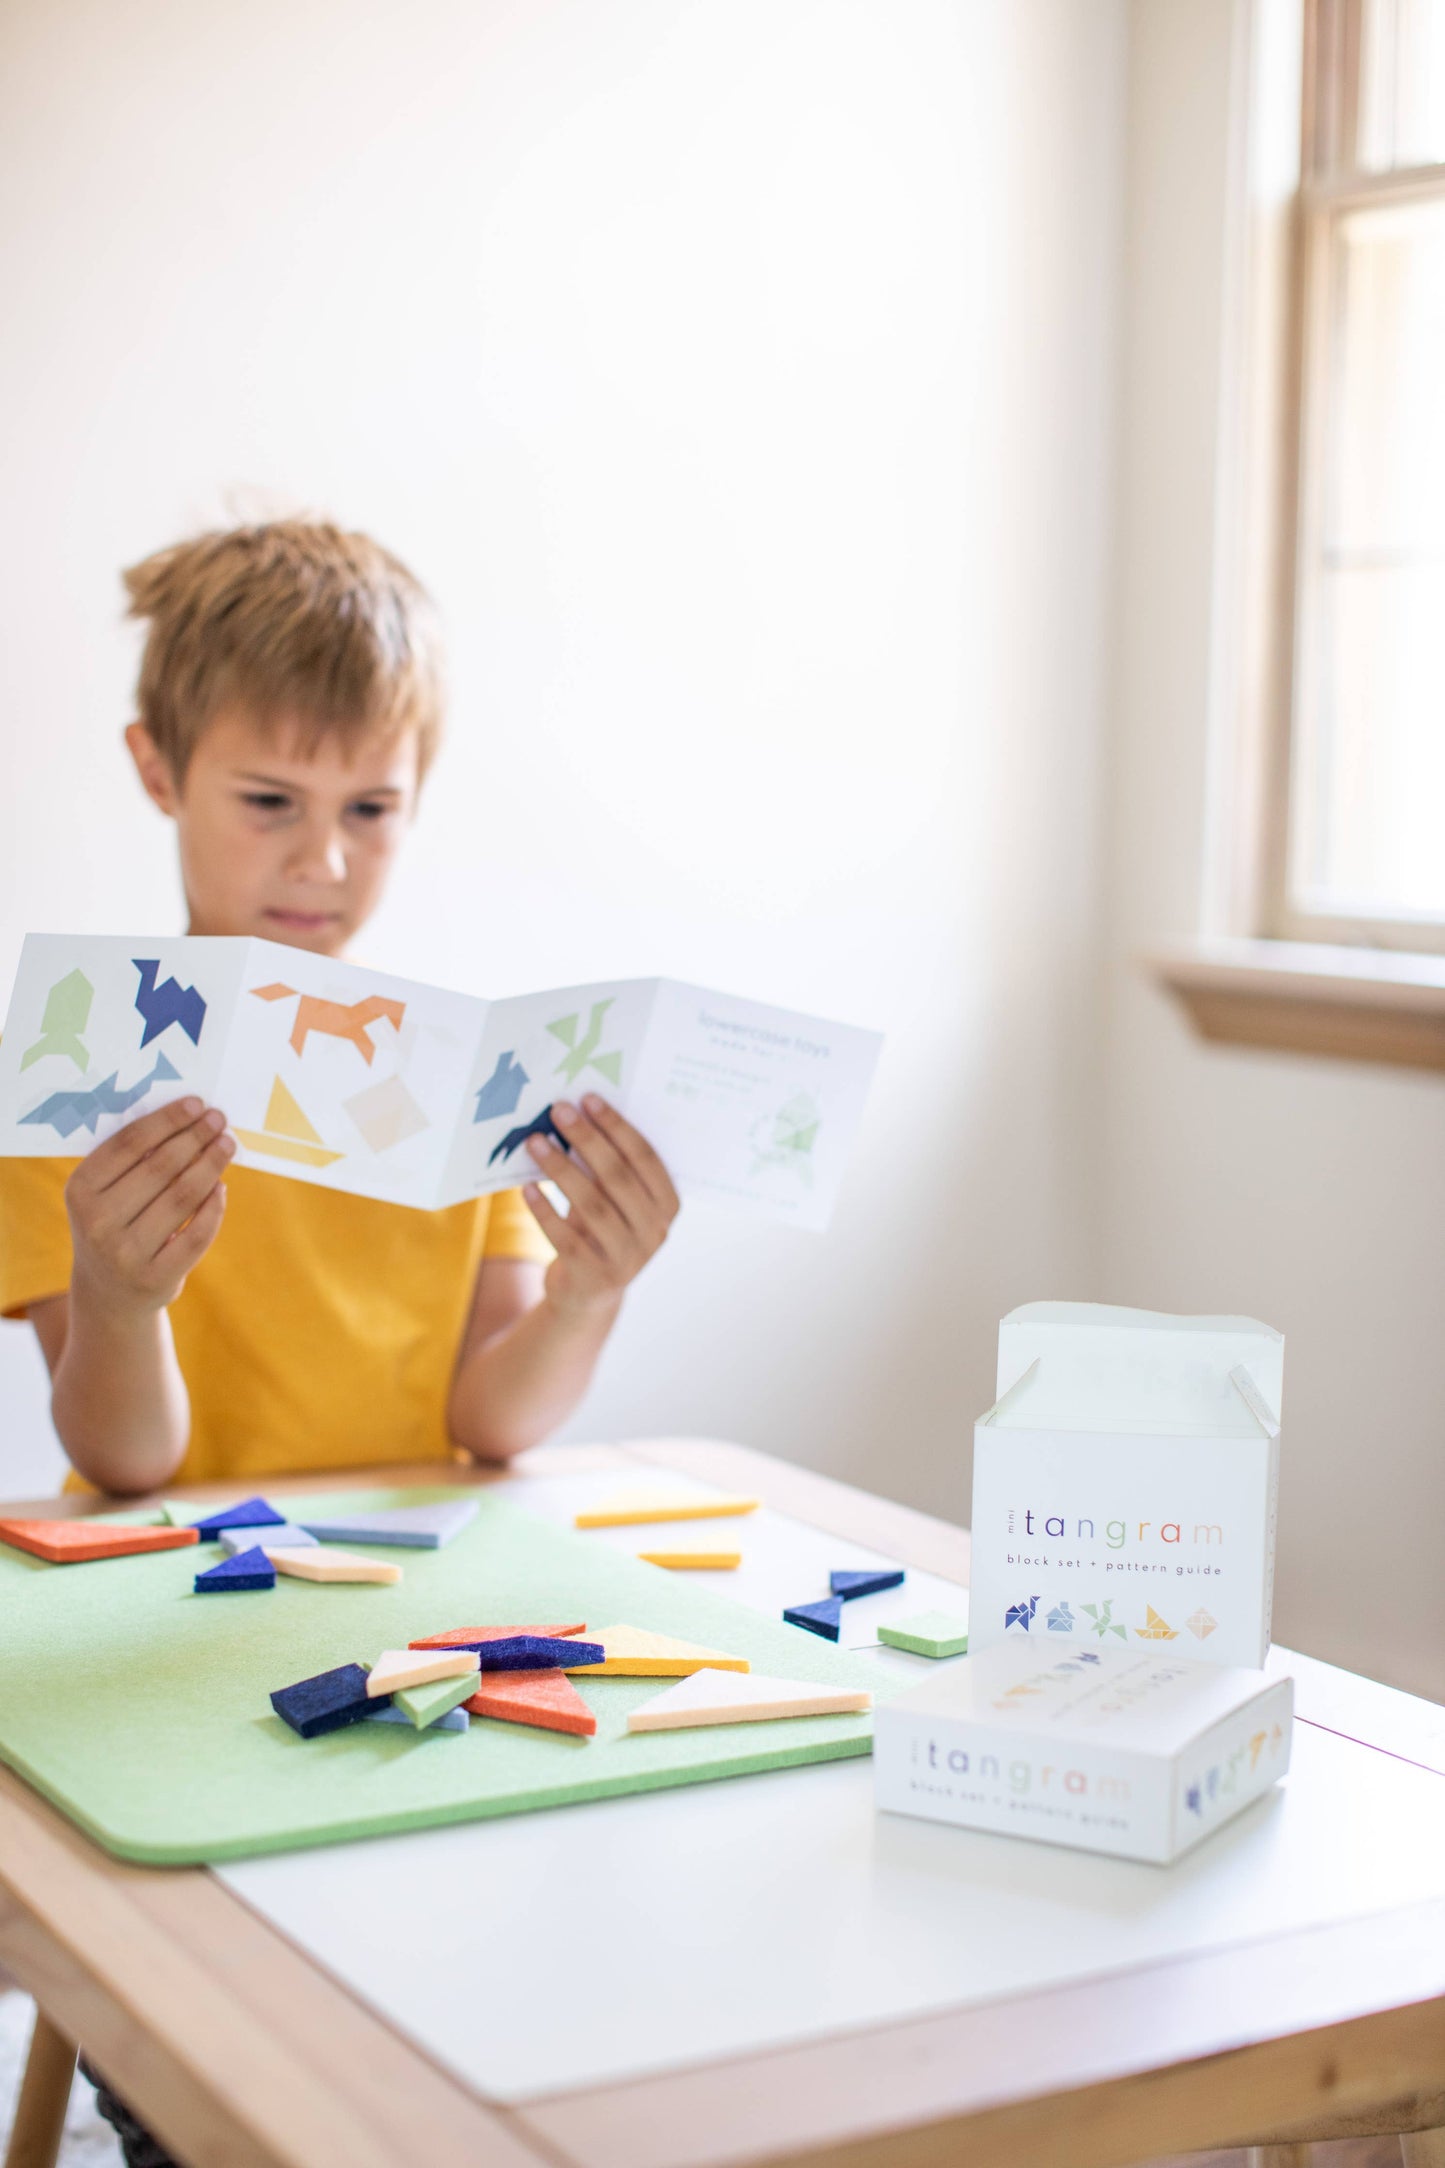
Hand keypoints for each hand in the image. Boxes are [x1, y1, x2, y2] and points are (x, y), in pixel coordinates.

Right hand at [64, 1096, 234, 1316]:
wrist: (108, 1292)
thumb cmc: (114, 1223)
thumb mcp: (104, 1193)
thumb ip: (132, 1159)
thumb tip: (187, 1117)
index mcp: (80, 1190)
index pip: (129, 1144)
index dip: (167, 1121)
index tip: (197, 1104)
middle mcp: (98, 1222)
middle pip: (160, 1166)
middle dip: (195, 1137)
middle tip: (220, 1120)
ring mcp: (126, 1253)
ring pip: (182, 1196)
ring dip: (211, 1165)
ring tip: (227, 1145)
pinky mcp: (156, 1277)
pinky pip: (197, 1233)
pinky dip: (214, 1206)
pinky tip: (221, 1185)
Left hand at [522, 1095, 678, 1320]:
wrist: (589, 1294)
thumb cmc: (601, 1231)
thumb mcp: (614, 1201)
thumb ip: (607, 1168)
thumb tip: (576, 1115)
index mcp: (667, 1206)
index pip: (645, 1158)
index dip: (617, 1127)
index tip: (589, 1099)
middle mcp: (655, 1232)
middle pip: (618, 1177)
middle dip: (587, 1139)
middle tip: (558, 1111)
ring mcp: (628, 1259)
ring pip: (591, 1205)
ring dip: (560, 1168)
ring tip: (535, 1142)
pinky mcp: (595, 1278)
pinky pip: (566, 1238)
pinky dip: (545, 1211)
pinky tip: (527, 1188)